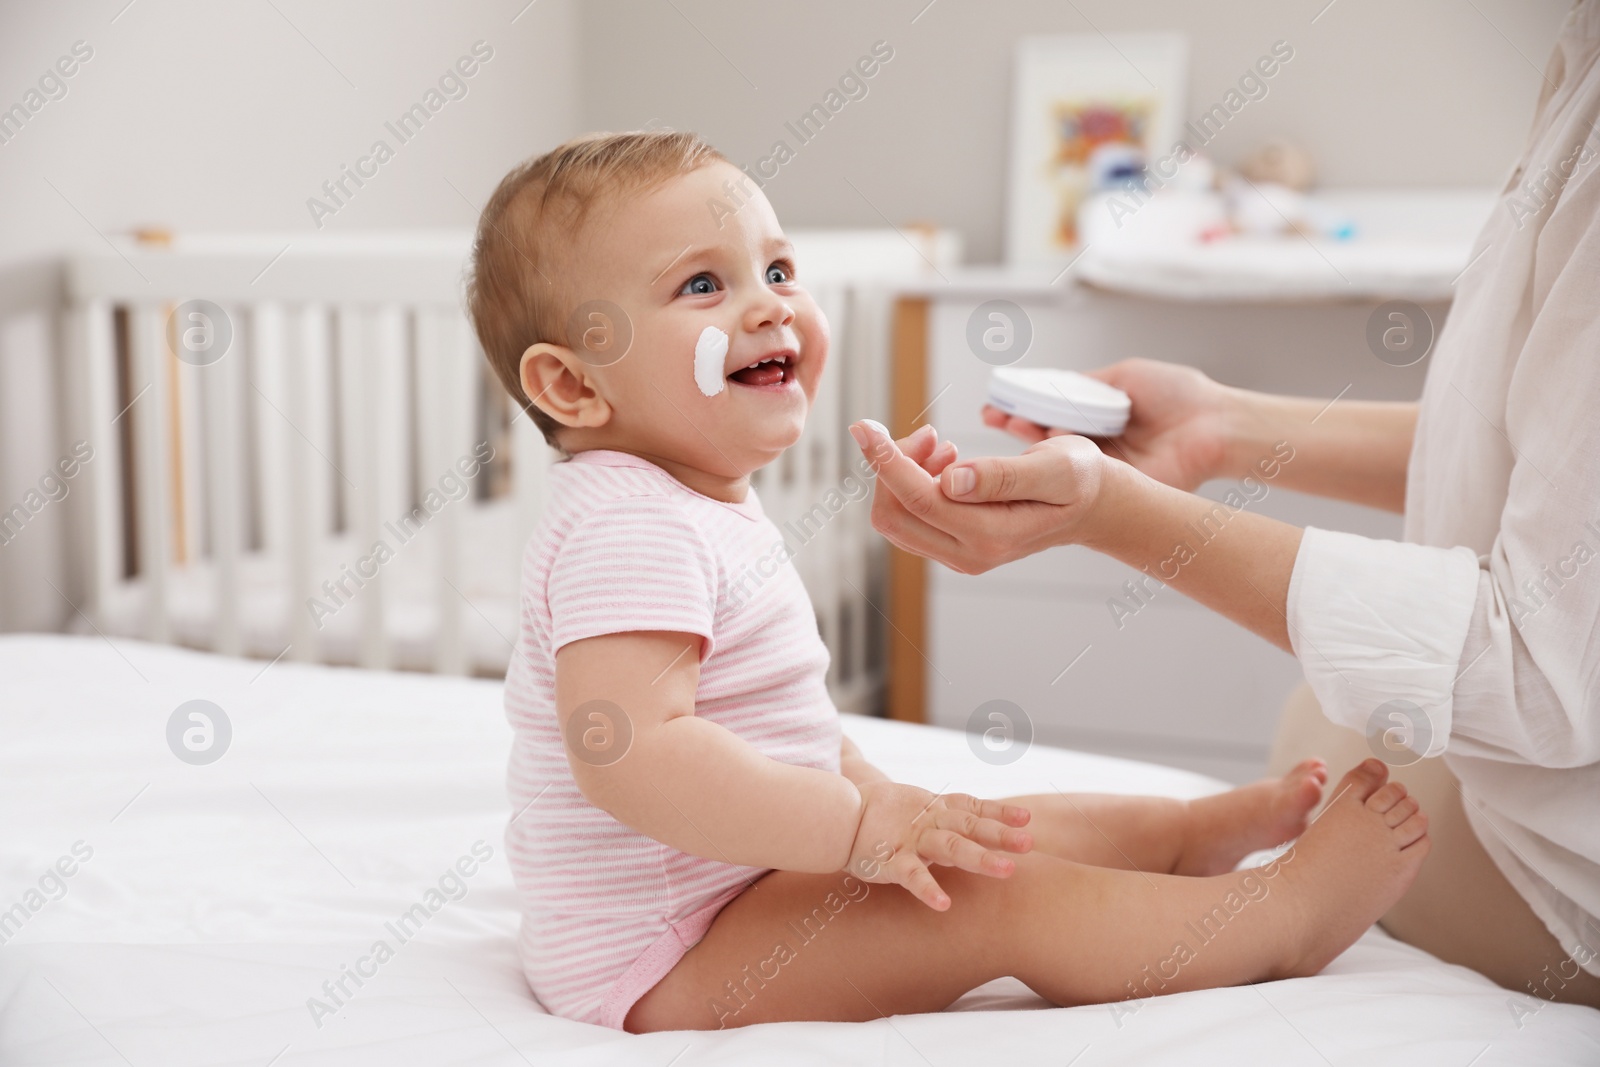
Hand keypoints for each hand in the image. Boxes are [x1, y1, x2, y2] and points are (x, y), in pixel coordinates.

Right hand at [847, 780, 1031, 909]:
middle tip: (1029, 843)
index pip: (973, 807)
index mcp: (935, 810)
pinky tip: (944, 904)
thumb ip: (944, 822)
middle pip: (970, 826)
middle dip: (1000, 834)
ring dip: (980, 857)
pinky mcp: (890, 860)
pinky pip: (912, 875)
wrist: (837, 818)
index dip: (999, 812)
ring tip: (1007, 871)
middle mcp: (929, 822)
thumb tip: (975, 833)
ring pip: (950, 846)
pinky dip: (927, 888)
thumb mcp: (916, 815)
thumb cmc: (882, 821)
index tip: (1027, 818)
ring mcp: (911, 840)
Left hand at [850, 420, 1113, 573]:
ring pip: (896, 516)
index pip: (919, 499)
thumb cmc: (1079, 480)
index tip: (864, 426)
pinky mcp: (952, 545)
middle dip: (895, 466)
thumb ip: (1003, 476)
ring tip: (941, 446)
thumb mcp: (1055, 469)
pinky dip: (912, 483)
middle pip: (894, 513)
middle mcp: (968, 553)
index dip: (886, 460)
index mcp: (991, 535)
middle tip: (930, 434)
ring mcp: (958, 554)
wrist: (1092, 506)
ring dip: (903, 473)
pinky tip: (944, 461)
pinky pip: (910, 517)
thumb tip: (950, 480)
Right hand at [982, 358, 1238, 491]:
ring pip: (1055, 456)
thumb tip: (1053, 383)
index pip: (1050, 411)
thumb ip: (1089, 383)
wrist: (1214, 425)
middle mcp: (1096, 443)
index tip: (997, 400)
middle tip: (994, 414)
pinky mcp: (1112, 485)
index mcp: (1099, 416)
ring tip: (1010, 422)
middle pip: (1046, 436)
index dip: (1023, 406)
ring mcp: (1102, 467)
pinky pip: (1076, 475)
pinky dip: (1056, 461)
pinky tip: (1042, 444)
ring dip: (1030, 441)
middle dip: (1016, 424)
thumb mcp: (1126, 376)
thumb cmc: (1181, 395)